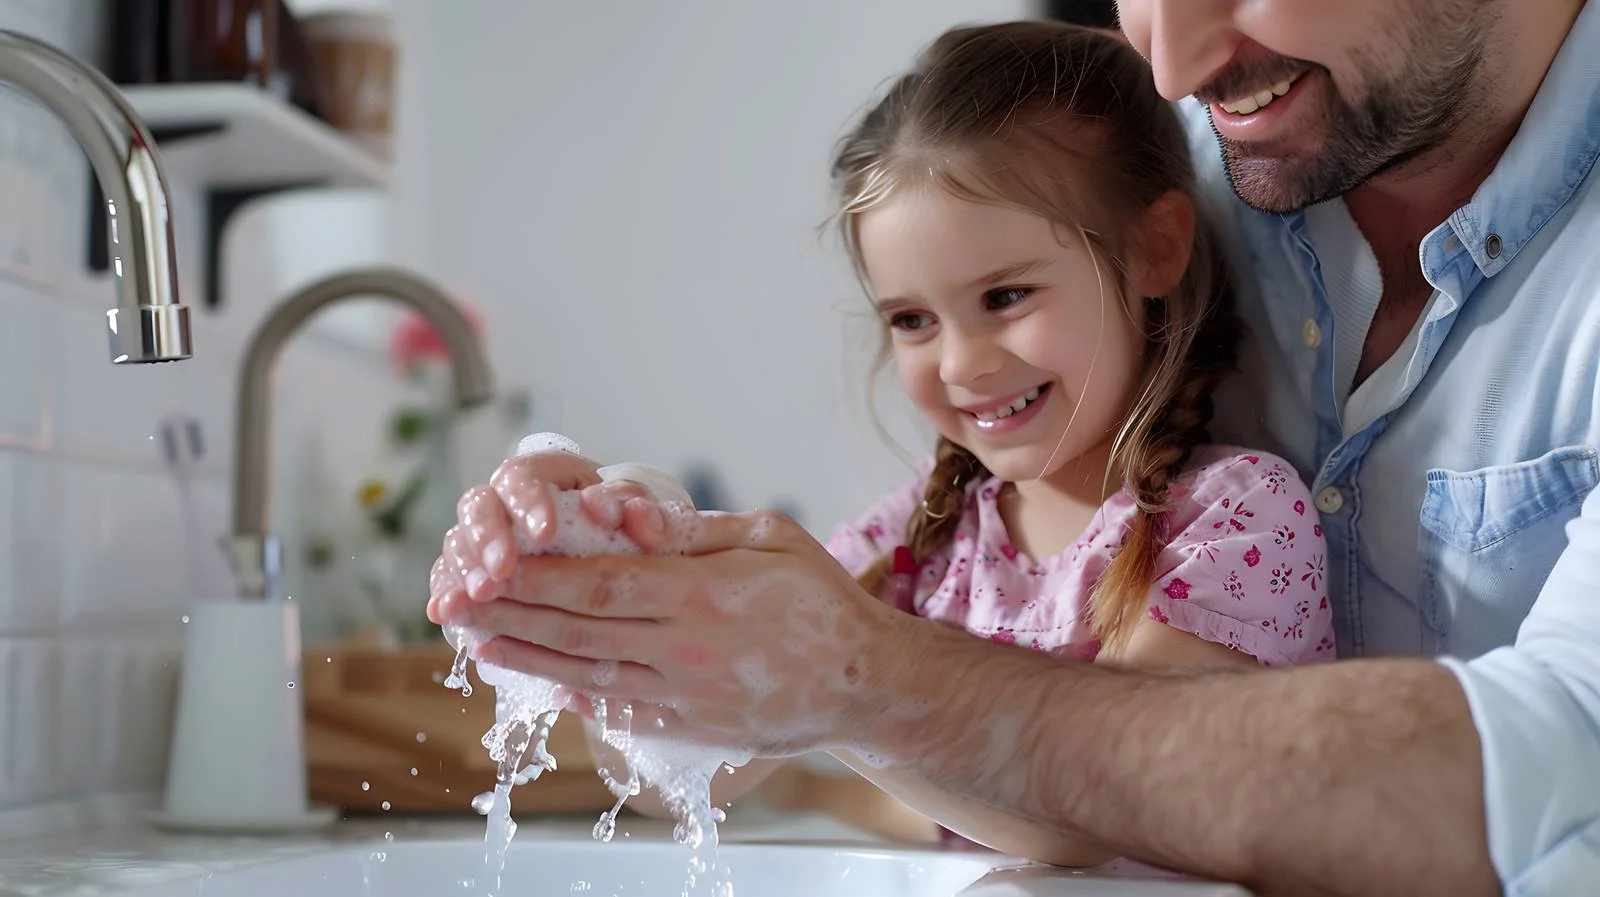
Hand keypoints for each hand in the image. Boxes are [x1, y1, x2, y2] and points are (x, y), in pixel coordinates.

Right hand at [426, 452, 672, 622]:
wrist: (605, 548)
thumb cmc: (619, 523)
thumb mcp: (633, 508)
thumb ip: (635, 503)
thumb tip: (634, 514)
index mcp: (541, 474)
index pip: (523, 477)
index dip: (529, 502)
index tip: (546, 532)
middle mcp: (502, 501)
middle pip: (478, 507)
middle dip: (487, 538)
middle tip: (502, 569)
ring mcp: (480, 535)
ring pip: (457, 542)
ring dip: (464, 569)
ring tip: (480, 596)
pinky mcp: (470, 569)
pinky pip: (445, 576)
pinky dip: (444, 592)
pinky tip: (444, 612)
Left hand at [434, 505, 916, 757]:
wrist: (864, 682)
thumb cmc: (821, 599)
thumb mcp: (771, 536)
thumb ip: (697, 529)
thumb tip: (631, 515)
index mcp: (702, 591)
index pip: (600, 583)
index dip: (538, 577)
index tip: (493, 564)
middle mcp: (686, 646)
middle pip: (579, 629)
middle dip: (512, 613)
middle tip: (460, 602)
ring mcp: (686, 693)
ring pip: (589, 673)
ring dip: (528, 657)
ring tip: (479, 641)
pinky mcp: (692, 726)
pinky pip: (621, 709)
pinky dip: (576, 697)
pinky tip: (541, 683)